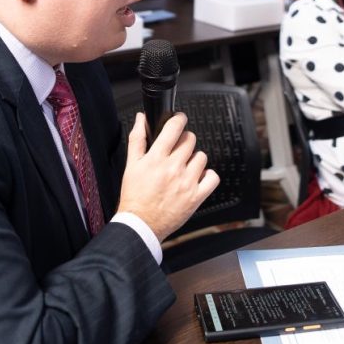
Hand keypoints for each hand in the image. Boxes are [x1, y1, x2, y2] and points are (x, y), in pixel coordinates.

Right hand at [116, 112, 219, 240]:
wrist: (141, 224)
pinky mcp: (196, 196)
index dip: (179, 119)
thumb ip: (137, 139)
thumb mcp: (131, 165)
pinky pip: (212, 177)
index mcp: (156, 159)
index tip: (179, 119)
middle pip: (190, 140)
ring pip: (201, 156)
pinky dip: (207, 175)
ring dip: (194, 159)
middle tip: (178, 150)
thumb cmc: (135, 196)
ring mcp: (187, 182)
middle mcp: (173, 168)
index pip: (174, 128)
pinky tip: (197, 177)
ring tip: (184, 167)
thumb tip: (141, 119)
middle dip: (184, 141)